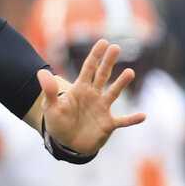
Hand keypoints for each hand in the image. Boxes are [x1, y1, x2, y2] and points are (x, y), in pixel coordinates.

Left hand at [37, 39, 145, 154]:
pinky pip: (123, 121)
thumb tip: (41, 73)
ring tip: (130, 72)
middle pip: (102, 75)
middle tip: (116, 47)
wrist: (67, 143)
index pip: (89, 68)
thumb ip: (49, 91)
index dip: (95, 55)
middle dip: (108, 62)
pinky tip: (143, 115)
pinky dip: (132, 119)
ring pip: (114, 93)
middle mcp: (93, 95)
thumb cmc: (58, 122)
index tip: (103, 42)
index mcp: (80, 88)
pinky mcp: (108, 125)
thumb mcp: (51, 107)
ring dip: (121, 83)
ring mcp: (102, 109)